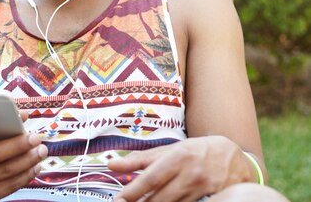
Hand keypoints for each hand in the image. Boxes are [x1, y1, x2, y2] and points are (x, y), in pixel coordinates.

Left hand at [108, 136, 253, 201]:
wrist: (236, 157)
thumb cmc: (196, 151)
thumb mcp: (169, 150)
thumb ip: (140, 159)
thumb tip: (111, 165)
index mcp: (178, 157)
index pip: (150, 178)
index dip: (133, 191)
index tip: (119, 199)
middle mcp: (191, 173)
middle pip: (160, 198)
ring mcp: (204, 189)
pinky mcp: (214, 199)